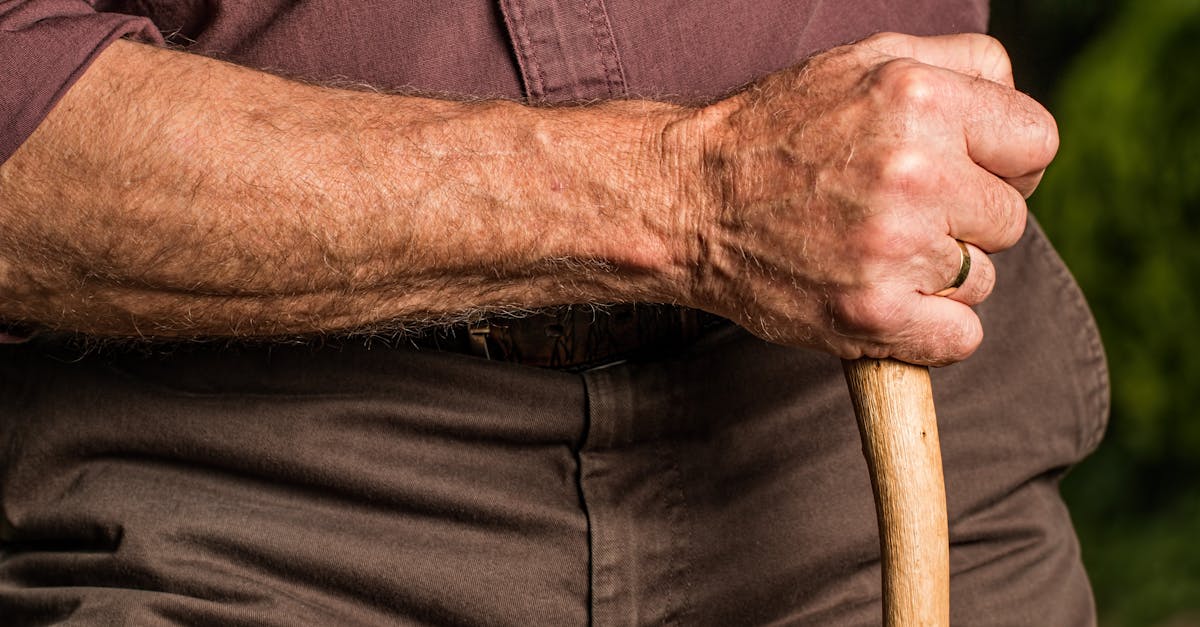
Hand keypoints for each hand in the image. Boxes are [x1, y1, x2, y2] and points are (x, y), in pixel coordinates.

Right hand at [672, 32, 1058, 365]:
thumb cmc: (777, 130)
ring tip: (872, 251)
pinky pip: (960, 338)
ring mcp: (893, 248)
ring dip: (938, 275)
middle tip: (898, 213)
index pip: (1037, 144)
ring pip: (981, 279)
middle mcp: (913, 171)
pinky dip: (929, 330)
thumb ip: (960, 64)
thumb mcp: (866, 60)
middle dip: (964, 219)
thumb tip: (1019, 107)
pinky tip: (882, 298)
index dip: (1005, 163)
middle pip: (1011, 218)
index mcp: (920, 97)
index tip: (964, 176)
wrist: (688, 199)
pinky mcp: (870, 314)